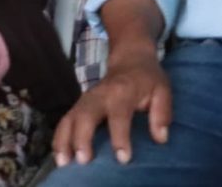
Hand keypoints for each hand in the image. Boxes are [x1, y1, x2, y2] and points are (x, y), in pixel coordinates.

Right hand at [52, 57, 173, 165]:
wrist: (130, 58)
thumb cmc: (148, 79)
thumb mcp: (162, 90)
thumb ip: (162, 114)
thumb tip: (161, 138)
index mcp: (123, 92)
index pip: (119, 116)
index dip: (120, 138)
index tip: (123, 158)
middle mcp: (100, 95)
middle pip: (86, 115)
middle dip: (83, 138)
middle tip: (84, 160)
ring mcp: (86, 99)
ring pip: (70, 119)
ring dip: (65, 140)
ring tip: (64, 162)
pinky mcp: (78, 104)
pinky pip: (64, 121)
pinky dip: (59, 138)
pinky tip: (59, 156)